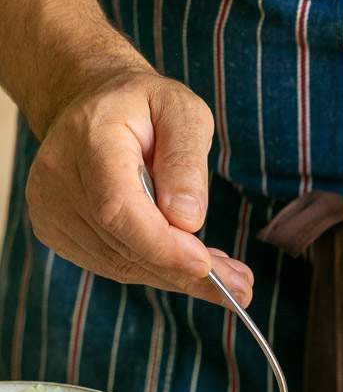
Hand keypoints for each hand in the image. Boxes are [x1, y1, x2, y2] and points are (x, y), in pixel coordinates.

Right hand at [25, 69, 252, 306]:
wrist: (92, 104)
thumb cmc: (143, 105)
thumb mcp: (181, 110)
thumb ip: (186, 159)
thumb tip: (187, 219)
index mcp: (90, 140)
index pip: (118, 208)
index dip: (162, 245)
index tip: (206, 265)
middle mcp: (60, 178)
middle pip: (125, 246)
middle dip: (187, 272)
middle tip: (242, 287)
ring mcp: (51, 209)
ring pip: (124, 265)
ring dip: (179, 277)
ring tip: (230, 279)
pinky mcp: (56, 231)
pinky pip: (115, 266)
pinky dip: (158, 271)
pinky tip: (192, 266)